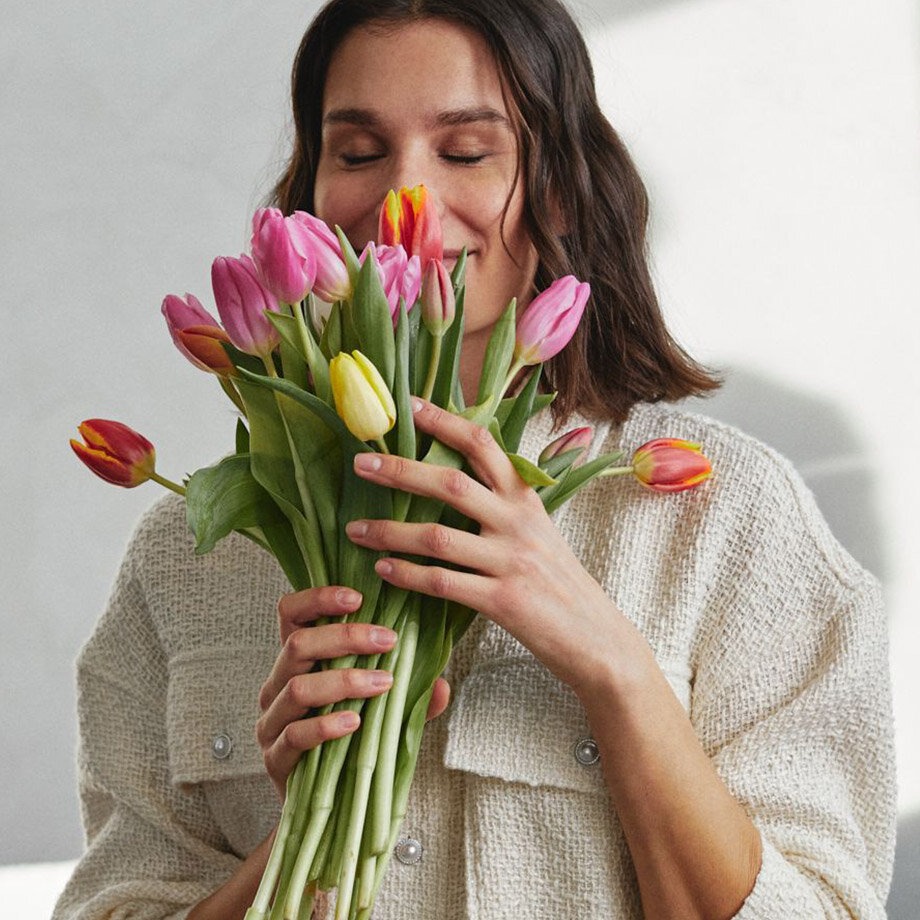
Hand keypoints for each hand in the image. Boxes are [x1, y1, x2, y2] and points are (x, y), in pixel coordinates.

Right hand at [257, 585, 450, 798]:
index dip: (317, 598)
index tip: (357, 597)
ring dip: (344, 680)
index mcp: (297, 662)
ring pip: (297, 687)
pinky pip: (295, 735)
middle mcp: (277, 685)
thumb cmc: (349, 744)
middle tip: (388, 640)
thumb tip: (442, 684)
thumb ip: (408, 695)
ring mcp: (271, 722)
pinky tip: (355, 722)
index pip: (290, 613)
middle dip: (346, 637)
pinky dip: (327, 725)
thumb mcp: (380, 709)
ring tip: (382, 683)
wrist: (324, 806)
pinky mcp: (274, 758)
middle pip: (297, 644)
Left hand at [345, 398, 624, 698]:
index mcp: (526, 500)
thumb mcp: (539, 532)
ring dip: (390, 532)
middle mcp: (518, 523)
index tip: (410, 406)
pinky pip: (444, 583)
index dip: (445, 422)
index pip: (483, 446)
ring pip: (438, 537)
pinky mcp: (504, 601)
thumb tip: (457, 476)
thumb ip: (503, 504)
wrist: (597, 639)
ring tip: (355, 530)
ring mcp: (511, 561)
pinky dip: (408, 575)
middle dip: (401, 471)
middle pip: (451, 485)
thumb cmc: (560, 583)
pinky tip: (383, 570)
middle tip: (361, 464)